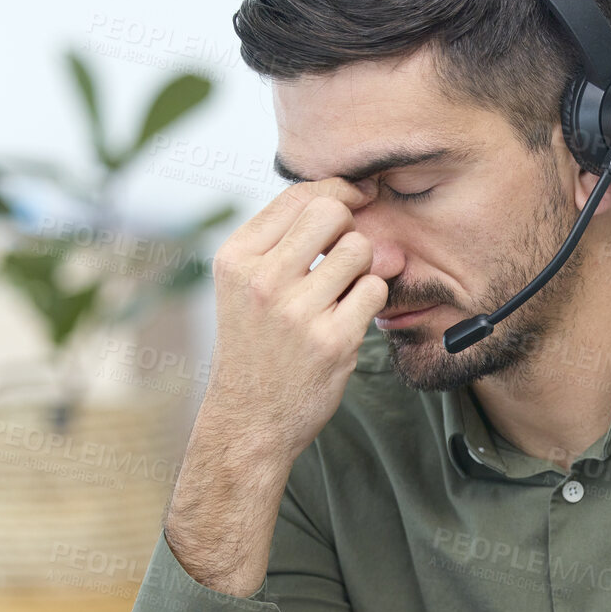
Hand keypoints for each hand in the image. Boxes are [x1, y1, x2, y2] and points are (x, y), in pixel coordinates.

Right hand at [205, 177, 388, 469]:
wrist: (249, 419)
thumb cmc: (254, 345)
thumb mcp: (246, 284)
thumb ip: (289, 239)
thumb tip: (360, 199)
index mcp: (236, 258)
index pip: (299, 195)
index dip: (338, 192)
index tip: (357, 200)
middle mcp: (262, 280)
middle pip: (332, 213)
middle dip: (348, 228)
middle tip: (341, 259)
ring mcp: (297, 312)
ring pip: (359, 250)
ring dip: (361, 269)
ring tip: (340, 295)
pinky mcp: (332, 341)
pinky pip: (374, 290)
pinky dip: (370, 301)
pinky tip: (349, 318)